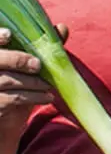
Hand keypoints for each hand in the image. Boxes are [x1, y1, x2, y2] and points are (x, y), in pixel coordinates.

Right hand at [0, 26, 57, 153]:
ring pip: (6, 80)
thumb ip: (43, 47)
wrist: (7, 125)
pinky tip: (48, 97)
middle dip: (17, 60)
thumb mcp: (30, 68)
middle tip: (37, 65)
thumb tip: (61, 28)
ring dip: (32, 82)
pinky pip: (12, 99)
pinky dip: (33, 97)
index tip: (9, 35)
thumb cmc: (18, 89)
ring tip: (48, 85)